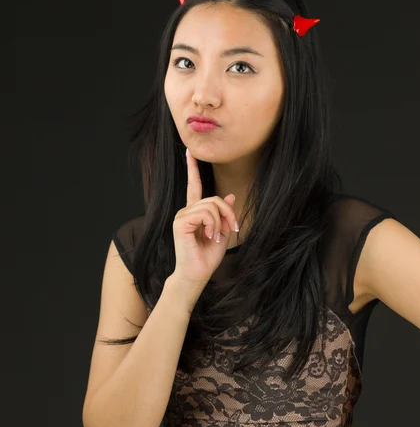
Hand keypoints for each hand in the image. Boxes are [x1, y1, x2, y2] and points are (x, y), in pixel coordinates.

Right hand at [171, 147, 239, 286]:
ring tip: (216, 237)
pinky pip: (205, 213)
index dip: (192, 169)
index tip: (189, 152)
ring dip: (221, 222)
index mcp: (194, 212)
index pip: (193, 186)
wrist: (196, 274)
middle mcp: (186, 211)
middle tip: (232, 229)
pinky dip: (213, 225)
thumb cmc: (207, 257)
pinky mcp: (181, 222)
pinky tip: (208, 237)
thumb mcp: (222, 232)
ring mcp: (181, 215)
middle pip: (214, 198)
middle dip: (228, 213)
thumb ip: (225, 214)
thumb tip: (231, 195)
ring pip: (211, 205)